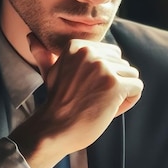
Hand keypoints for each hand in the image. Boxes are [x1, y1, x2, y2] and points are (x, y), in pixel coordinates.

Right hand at [11, 34, 142, 167]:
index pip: (111, 53)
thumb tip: (30, 37)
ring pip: (132, 75)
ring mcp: (103, 68)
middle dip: (115, 82)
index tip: (88, 87)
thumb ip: (45, 55)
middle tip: (94, 98)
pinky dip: (129, 101)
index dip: (105, 73)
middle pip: (123, 64)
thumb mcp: (50, 73)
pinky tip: (111, 109)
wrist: (54, 129)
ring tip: (102, 104)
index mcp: (76, 46)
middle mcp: (90, 53)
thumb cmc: (56, 104)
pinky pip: (137, 87)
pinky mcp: (114, 85)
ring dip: (122, 92)